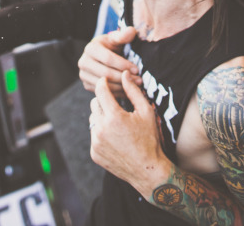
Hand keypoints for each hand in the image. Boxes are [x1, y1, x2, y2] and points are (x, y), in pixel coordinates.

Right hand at [78, 27, 139, 96]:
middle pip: (106, 73)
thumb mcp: (117, 39)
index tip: (137, 69)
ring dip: (122, 87)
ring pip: (105, 85)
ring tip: (136, 86)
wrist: (103, 56)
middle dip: (124, 78)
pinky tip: (128, 91)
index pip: (108, 59)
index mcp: (90, 48)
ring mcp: (83, 75)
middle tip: (139, 80)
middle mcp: (83, 62)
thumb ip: (124, 35)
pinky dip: (117, 93)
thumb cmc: (113, 46)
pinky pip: (103, 92)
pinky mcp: (87, 85)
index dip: (123, 64)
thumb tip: (132, 31)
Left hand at [89, 72, 168, 191]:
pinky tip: (115, 136)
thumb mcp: (146, 111)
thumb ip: (133, 91)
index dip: (104, 82)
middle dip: (103, 100)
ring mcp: (96, 142)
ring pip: (93, 119)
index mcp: (114, 116)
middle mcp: (101, 129)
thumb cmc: (150, 139)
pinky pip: (93, 135)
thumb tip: (124, 74)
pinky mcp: (94, 153)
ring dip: (101, 116)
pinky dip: (101, 132)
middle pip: (94, 103)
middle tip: (116, 105)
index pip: (101, 90)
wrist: (147, 169)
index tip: (106, 80)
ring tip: (116, 122)